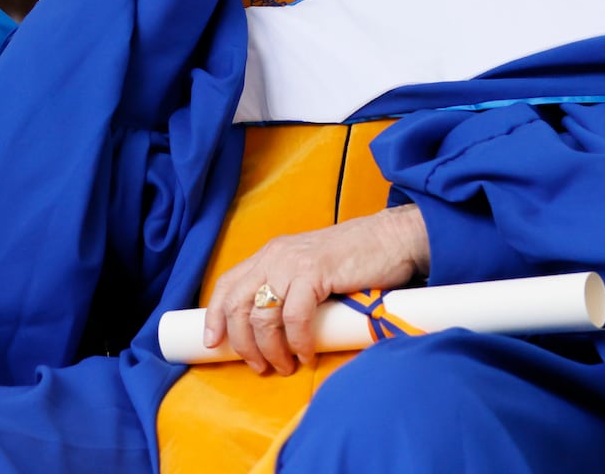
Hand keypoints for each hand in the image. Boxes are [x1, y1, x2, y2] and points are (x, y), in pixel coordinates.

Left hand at [201, 205, 429, 374]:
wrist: (392, 239)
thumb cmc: (356, 261)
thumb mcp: (311, 270)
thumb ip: (292, 288)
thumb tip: (274, 331)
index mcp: (270, 254)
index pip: (228, 284)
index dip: (215, 316)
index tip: (213, 343)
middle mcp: (275, 256)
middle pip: (239, 305)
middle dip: (243, 343)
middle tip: (260, 366)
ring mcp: (293, 263)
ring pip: (263, 316)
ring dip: (271, 350)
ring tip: (286, 365)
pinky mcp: (315, 272)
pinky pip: (294, 317)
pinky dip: (298, 342)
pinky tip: (307, 355)